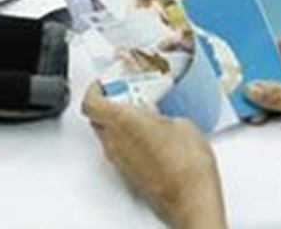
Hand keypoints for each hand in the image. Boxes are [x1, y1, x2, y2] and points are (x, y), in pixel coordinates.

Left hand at [81, 84, 226, 228]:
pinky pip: (120, 151)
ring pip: (109, 136)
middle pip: (97, 119)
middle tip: (127, 96)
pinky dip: (129, 141)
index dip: (95, 90)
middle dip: (109, 105)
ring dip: (120, 124)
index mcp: (121, 121)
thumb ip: (160, 115)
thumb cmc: (186, 163)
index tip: (104, 83)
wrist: (190, 196)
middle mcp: (114, 142)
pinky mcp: (128, 174)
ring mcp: (119, 161)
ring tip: (145, 115)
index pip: (90, 103)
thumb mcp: (179, 122)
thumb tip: (160, 118)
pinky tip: (151, 136)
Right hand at [246, 37, 280, 166]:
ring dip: (263, 103)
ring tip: (247, 109)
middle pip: (274, 73)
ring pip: (276, 96)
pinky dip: (270, 118)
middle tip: (240, 89)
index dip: (262, 48)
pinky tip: (261, 122)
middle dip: (257, 81)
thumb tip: (255, 88)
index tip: (242, 55)